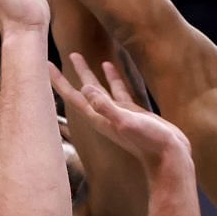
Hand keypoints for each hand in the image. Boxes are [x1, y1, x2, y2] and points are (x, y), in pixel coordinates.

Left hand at [49, 52, 188, 169]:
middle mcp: (105, 115)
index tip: (47, 66)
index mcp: (100, 118)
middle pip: (83, 90)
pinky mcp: (132, 111)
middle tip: (59, 57)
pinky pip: (117, 89)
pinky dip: (112, 77)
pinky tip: (109, 66)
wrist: (169, 158)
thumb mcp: (125, 122)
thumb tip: (85, 88)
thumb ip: (106, 107)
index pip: (74, 97)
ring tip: (78, 57)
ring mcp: (118, 113)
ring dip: (89, 73)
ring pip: (99, 88)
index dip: (60, 82)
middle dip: (72, 74)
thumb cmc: (148, 143)